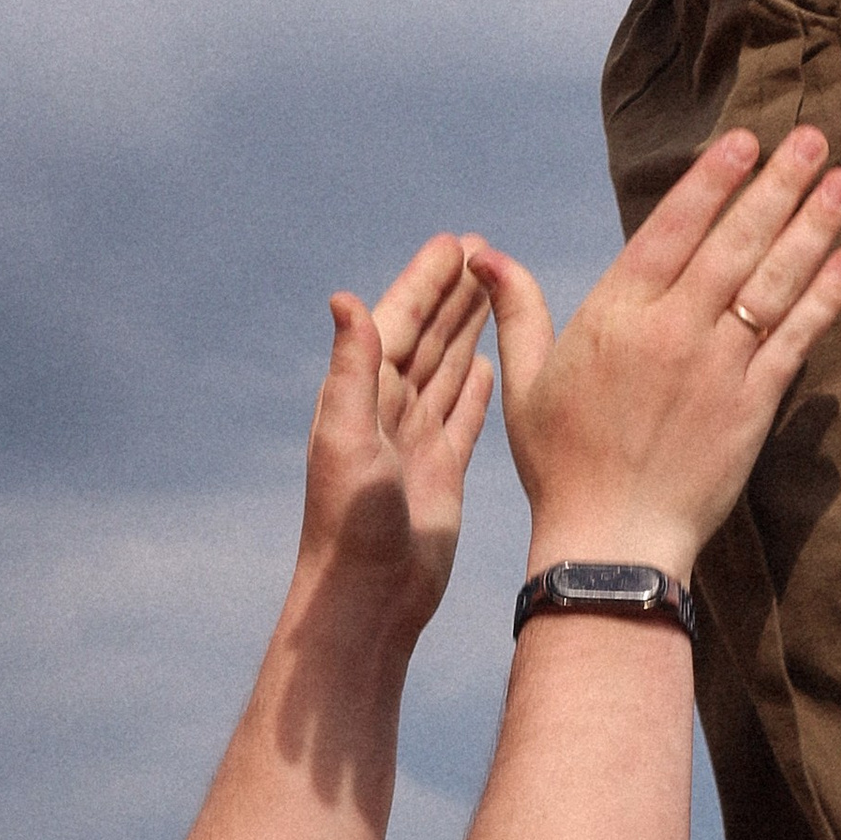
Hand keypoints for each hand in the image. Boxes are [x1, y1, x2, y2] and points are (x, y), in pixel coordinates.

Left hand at [298, 234, 495, 635]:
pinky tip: (490, 362)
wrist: (369, 596)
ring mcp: (417, 440)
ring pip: (448, 368)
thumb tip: (344, 298)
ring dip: (469, 328)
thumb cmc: (351, 523)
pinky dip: (475, 387)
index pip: (399, 323)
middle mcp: (389, 411)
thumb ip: (351, 369)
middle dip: (453, 293)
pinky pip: (463, 416)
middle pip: (427, 337)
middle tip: (484, 249)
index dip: (425, 282)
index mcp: (364, 396)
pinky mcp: (442, 470)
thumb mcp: (348, 437)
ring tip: (496, 288)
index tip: (455, 243)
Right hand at [471, 127, 840, 576]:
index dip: (712, 181)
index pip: (672, 229)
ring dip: (812, 228)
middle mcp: (671, 331)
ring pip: (772, 282)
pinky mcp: (752, 407)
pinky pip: (795, 339)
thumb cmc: (561, 465)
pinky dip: (825, 298)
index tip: (746, 142)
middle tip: (812, 139)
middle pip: (734, 242)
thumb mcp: (526, 383)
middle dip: (777, 185)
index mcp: (615, 316)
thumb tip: (480, 255)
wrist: (612, 542)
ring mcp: (717, 367)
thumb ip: (518, 310)